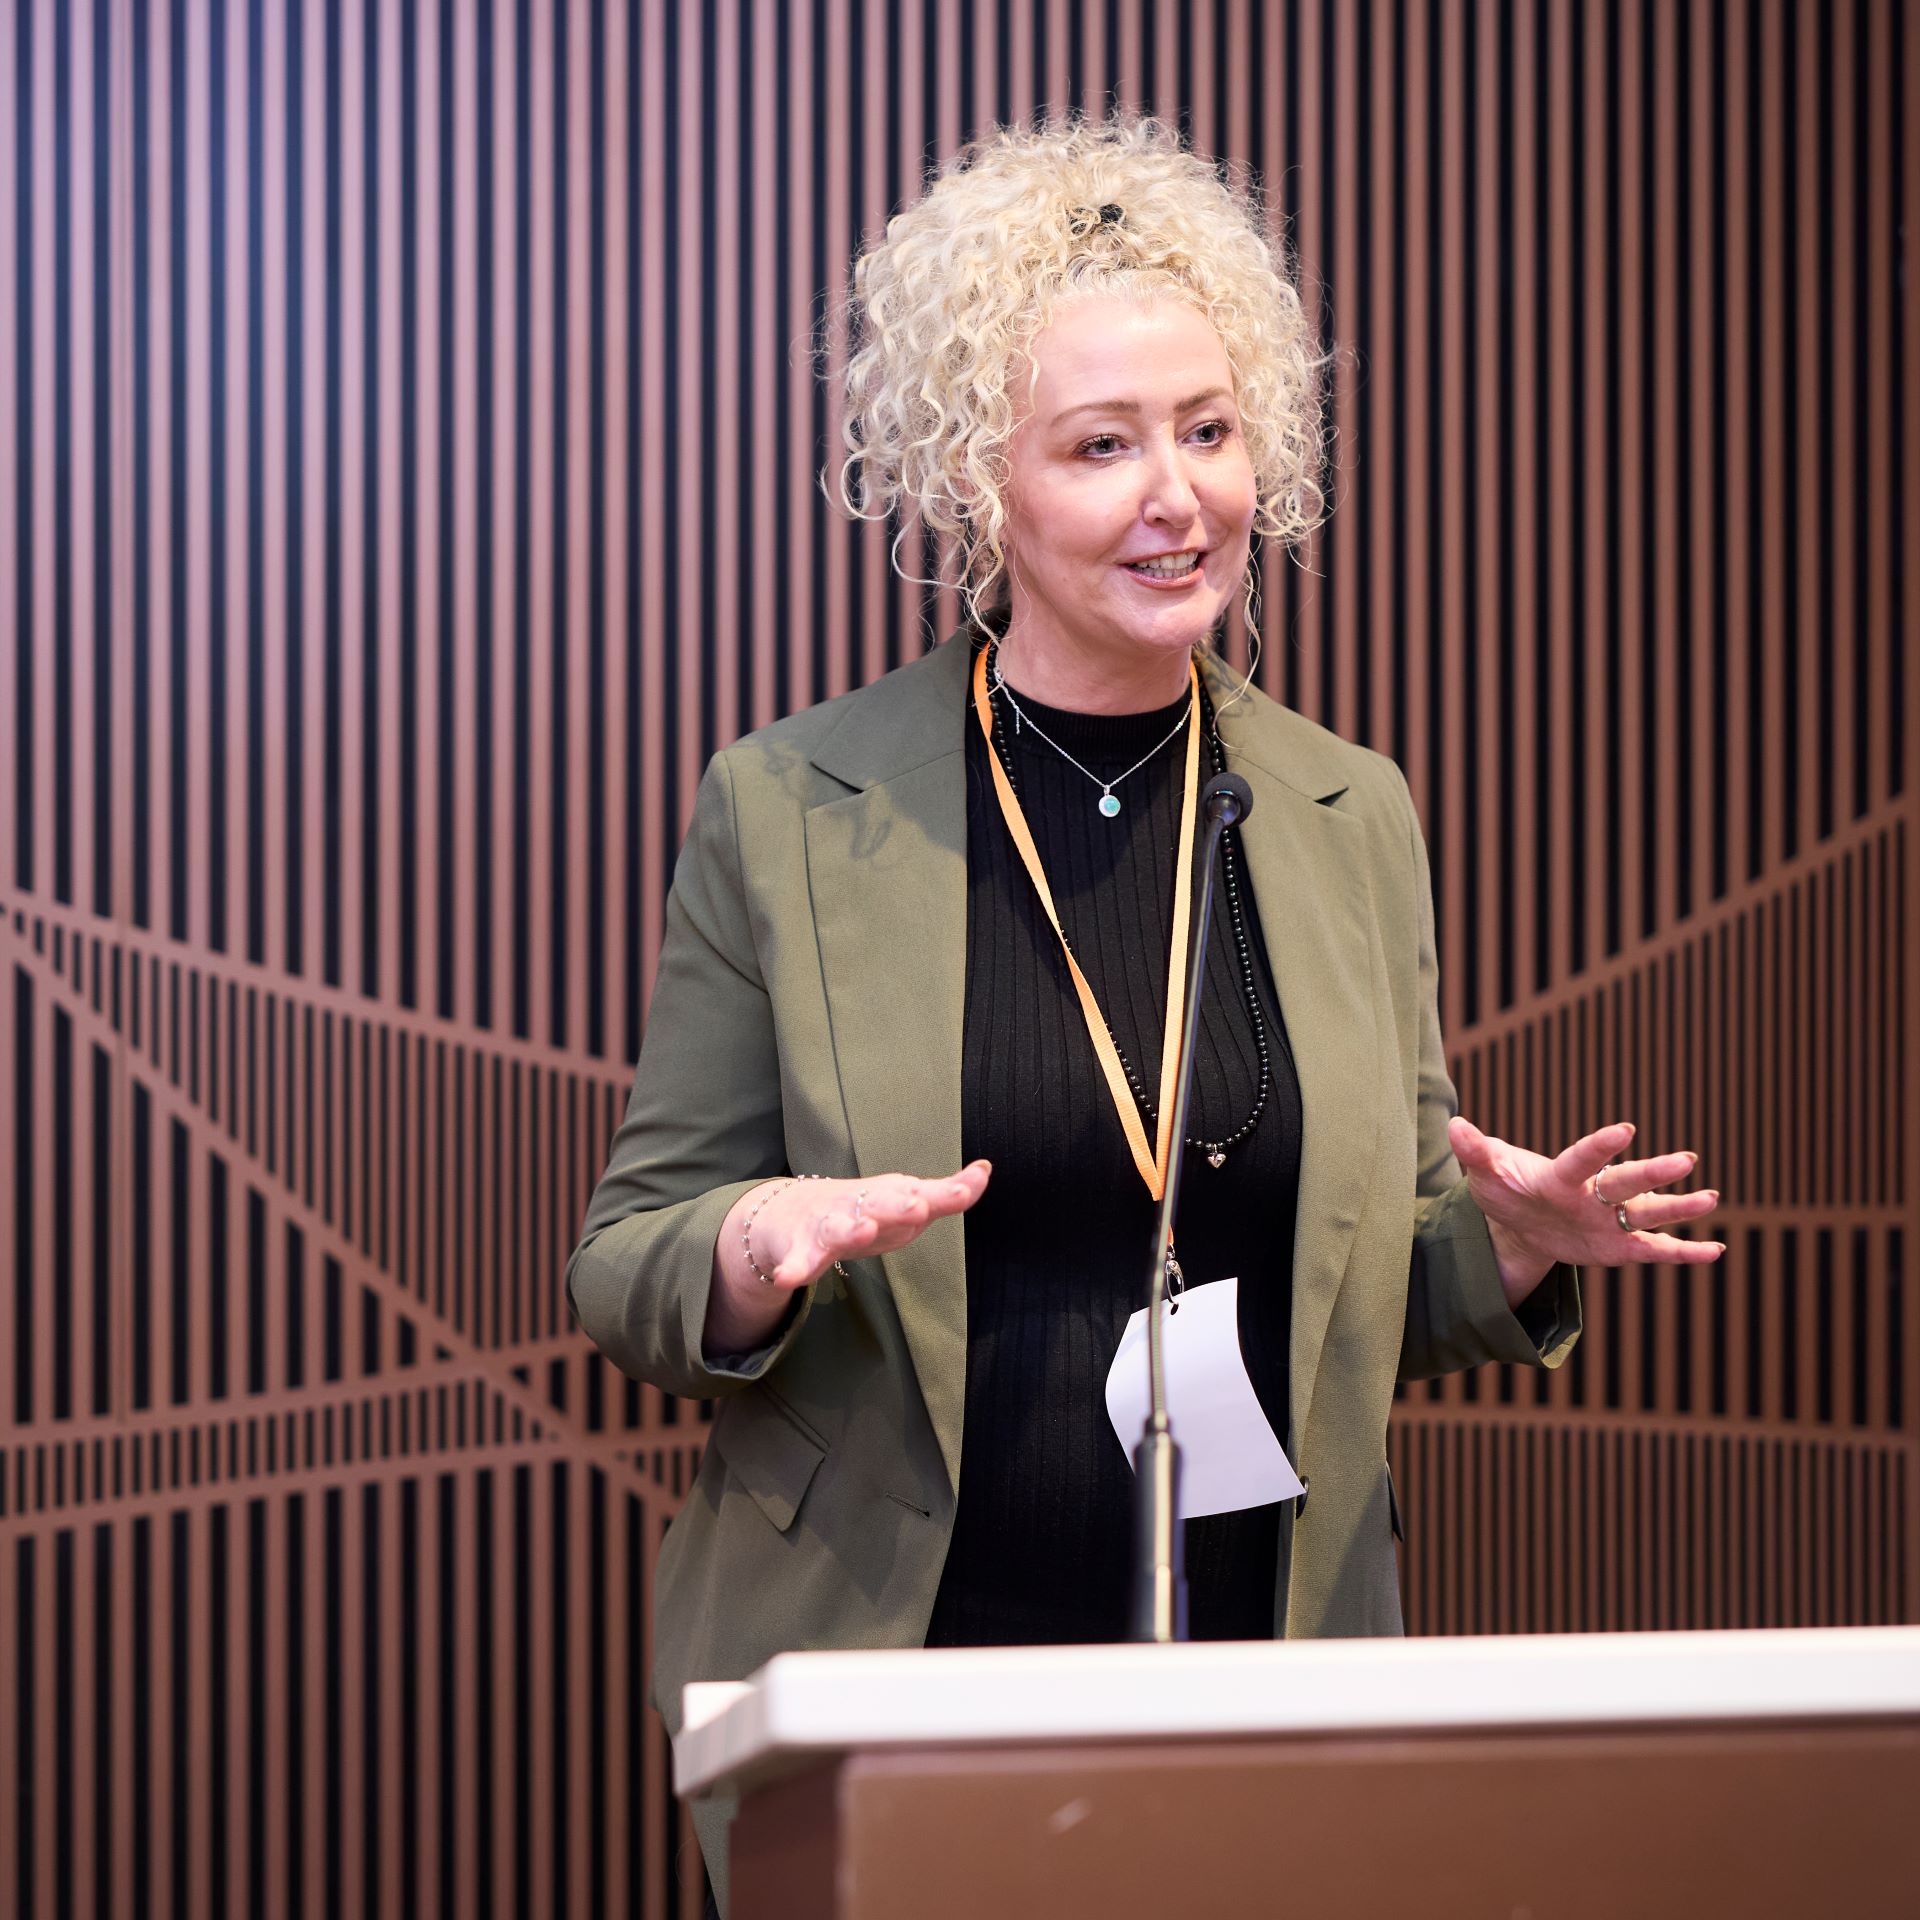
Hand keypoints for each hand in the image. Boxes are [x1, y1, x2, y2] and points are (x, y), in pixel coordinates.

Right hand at [744, 1161, 993, 1290]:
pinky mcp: (801, 1248)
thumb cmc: (863, 1208)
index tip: (965, 1192)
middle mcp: (860, 1206)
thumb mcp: (905, 1200)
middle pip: (881, 1204)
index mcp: (890, 1197)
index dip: (945, 1195)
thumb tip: (985, 1170)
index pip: (922, 1194)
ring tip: (863, 1230)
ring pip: (839, 1228)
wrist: (790, 1211)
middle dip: (898, 1205)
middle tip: (917, 1206)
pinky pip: (798, 1261)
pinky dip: (793, 1269)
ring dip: (851, 1229)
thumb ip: (946, 1193)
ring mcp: (829, 1225)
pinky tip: (788, 1278)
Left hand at [1446, 1117, 1724, 1309]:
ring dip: (1678, 1208)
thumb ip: (1476, 1151)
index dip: (1599, 1146)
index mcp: (1562, 1176)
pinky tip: (1715, 1253)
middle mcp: (1594, 1194)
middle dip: (1652, 1173)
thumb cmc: (1505, 1188)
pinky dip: (1683, 1252)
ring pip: (1649, 1214)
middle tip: (1686, 1159)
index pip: (1582, 1159)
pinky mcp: (1619, 1248)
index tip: (1624, 1130)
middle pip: (1626, 1182)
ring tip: (1710, 1197)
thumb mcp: (1486, 1173)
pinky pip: (1655, 1251)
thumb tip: (1455, 1126)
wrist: (1518, 1223)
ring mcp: (1610, 1221)